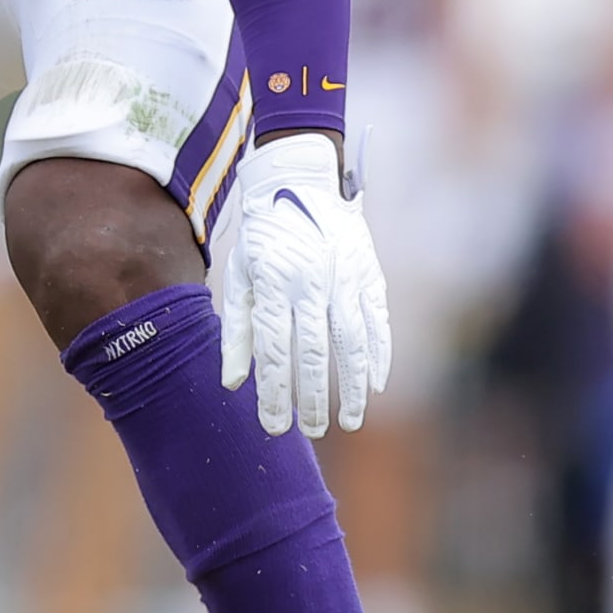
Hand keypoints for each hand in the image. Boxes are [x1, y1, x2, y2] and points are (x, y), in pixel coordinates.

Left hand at [221, 131, 390, 437]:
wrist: (301, 181)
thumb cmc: (264, 238)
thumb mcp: (240, 275)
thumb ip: (237, 330)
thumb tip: (233, 384)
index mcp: (273, 282)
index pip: (274, 350)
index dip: (274, 393)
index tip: (275, 426)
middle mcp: (311, 282)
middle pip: (314, 353)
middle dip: (313, 399)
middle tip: (311, 431)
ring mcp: (345, 277)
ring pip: (353, 343)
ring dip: (353, 387)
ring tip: (350, 421)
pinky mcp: (370, 274)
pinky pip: (379, 322)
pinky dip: (380, 356)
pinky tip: (376, 385)